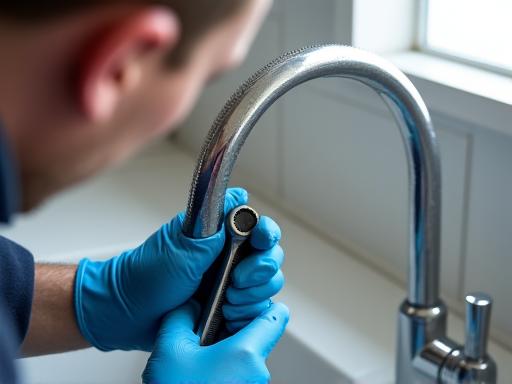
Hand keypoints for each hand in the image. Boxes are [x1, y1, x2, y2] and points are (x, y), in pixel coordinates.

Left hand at [74, 188, 284, 350]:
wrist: (128, 315)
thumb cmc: (146, 278)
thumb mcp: (179, 248)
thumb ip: (213, 226)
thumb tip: (239, 197)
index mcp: (219, 236)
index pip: (259, 227)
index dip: (266, 234)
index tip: (259, 242)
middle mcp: (229, 258)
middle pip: (270, 257)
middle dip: (260, 270)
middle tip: (237, 280)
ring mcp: (230, 284)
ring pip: (267, 286)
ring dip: (252, 295)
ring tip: (227, 300)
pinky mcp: (229, 308)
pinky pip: (255, 311)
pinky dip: (247, 314)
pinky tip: (227, 314)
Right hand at [142, 301, 288, 383]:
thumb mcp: (169, 349)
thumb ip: (182, 316)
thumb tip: (190, 305)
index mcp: (246, 355)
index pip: (276, 316)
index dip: (265, 303)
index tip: (251, 300)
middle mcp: (257, 375)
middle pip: (258, 337)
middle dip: (235, 329)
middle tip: (209, 330)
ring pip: (248, 359)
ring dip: (229, 352)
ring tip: (200, 356)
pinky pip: (242, 377)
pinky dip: (227, 370)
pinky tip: (202, 373)